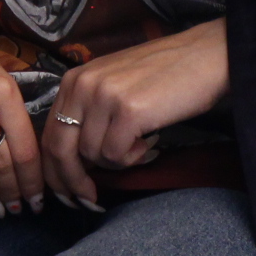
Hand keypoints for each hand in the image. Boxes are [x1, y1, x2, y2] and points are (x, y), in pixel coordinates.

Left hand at [40, 20, 228, 211]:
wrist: (205, 56)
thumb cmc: (164, 73)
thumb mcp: (112, 83)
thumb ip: (88, 112)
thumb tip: (75, 160)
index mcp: (74, 79)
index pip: (50, 133)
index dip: (54, 169)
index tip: (66, 191)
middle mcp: (83, 85)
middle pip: (60, 149)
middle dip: (71, 181)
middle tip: (88, 199)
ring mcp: (105, 97)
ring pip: (93, 155)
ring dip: (116, 160)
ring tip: (140, 144)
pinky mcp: (128, 111)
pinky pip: (116, 155)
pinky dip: (132, 157)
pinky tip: (149, 141)